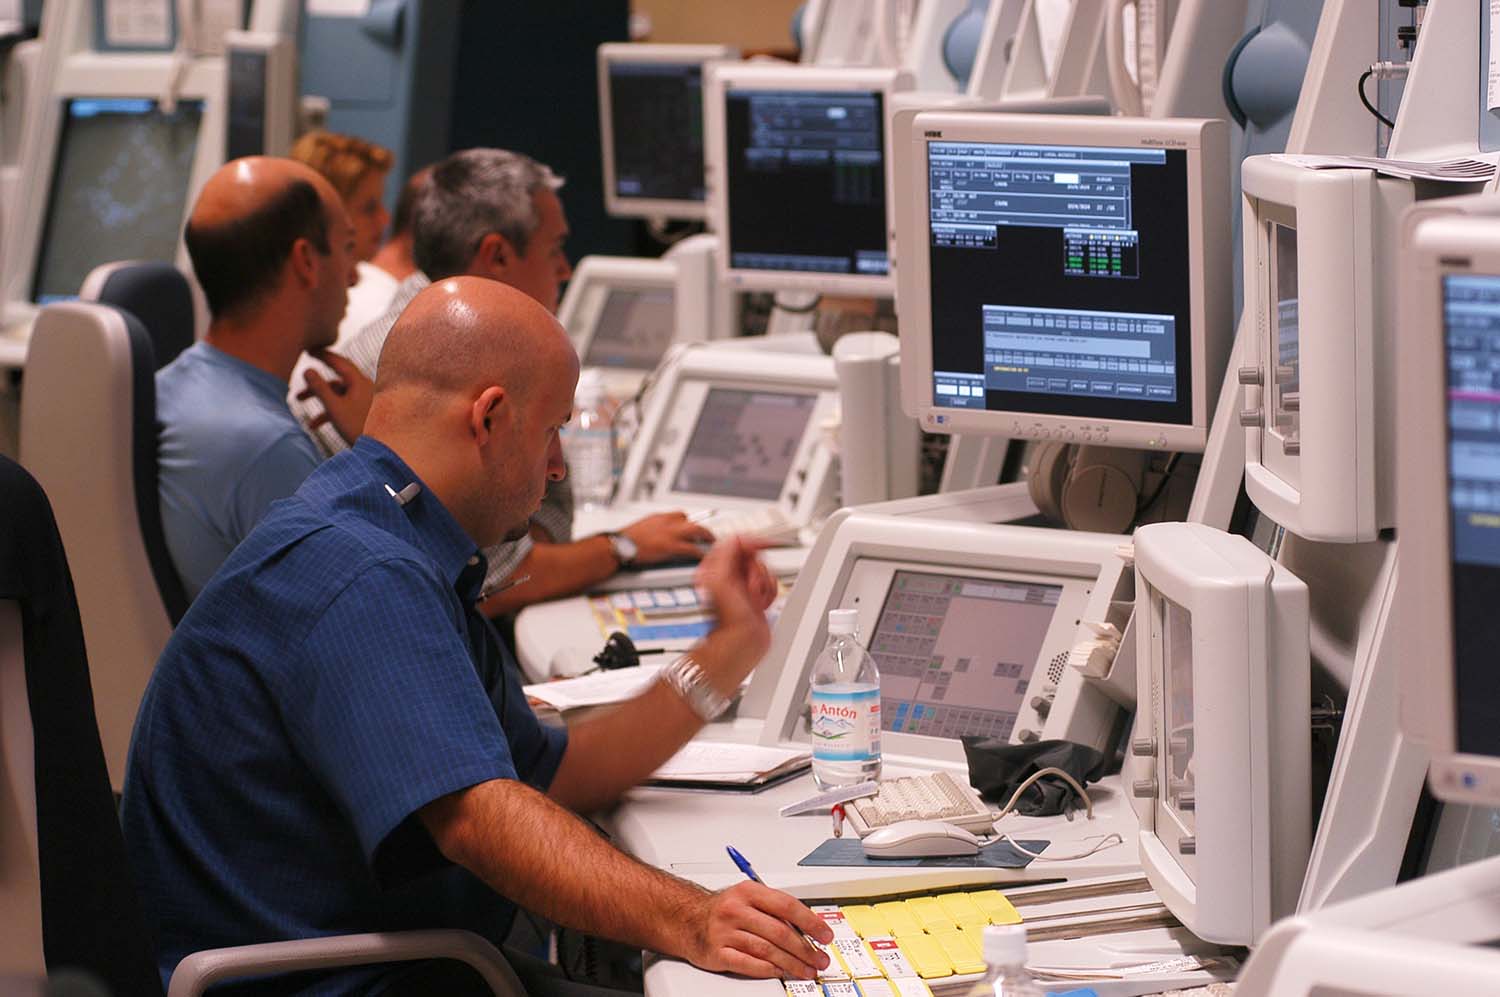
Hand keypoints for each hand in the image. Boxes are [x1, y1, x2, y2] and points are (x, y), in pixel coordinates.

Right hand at [297, 349, 373, 445]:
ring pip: (337, 394)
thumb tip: (307, 370)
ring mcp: (364, 401)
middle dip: (316, 380)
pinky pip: (343, 406)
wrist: (381, 450)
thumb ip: (320, 389)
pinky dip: (328, 411)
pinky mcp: (363, 413)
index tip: (309, 348)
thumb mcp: (334, 408)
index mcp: (359, 382)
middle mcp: (364, 388)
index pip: (339, 362)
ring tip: (297, 400)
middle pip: (336, 379)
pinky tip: (313, 425)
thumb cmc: (358, 428)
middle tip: (301, 374)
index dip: (323, 354)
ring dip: (319, 397)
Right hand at [620, 511, 713, 565]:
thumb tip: (655, 536)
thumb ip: (652, 529)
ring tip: (712, 543)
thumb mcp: (640, 528)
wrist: (619, 545)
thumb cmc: (625, 540)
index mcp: (659, 517)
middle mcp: (667, 522)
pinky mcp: (670, 546)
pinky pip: (691, 548)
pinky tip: (703, 556)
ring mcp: (670, 534)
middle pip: (691, 520)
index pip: (680, 515)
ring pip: (697, 530)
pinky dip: (699, 552)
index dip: (688, 523)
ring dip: (707, 536)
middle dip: (702, 528)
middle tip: (708, 535)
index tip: (691, 528)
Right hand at [682, 881, 831, 979]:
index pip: (787, 906)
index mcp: (748, 891)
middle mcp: (736, 909)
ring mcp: (726, 931)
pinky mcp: (718, 952)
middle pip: (779, 932)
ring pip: (767, 950)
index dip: (810, 922)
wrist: (688, 919)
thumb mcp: (749, 898)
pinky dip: (768, 969)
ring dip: (792, 963)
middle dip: (805, 949)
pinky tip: (781, 972)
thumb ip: (775, 909)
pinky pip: (749, 963)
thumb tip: (808, 929)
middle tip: (819, 959)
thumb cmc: (724, 909)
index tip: (825, 935)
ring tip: (806, 970)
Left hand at [689, 538, 777, 692]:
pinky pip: (770, 585)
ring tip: (754, 600)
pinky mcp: (757, 597)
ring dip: (764, 585)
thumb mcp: (721, 579)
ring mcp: (743, 587)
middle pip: (754, 556)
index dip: (752, 543)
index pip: (736, 542)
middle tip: (751, 587)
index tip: (763, 545)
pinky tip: (760, 605)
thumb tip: (738, 538)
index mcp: (715, 568)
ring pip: (765, 570)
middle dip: (757, 571)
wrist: (741, 645)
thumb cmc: (729, 620)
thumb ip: (727, 553)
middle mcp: (729, 576)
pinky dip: (769, 594)